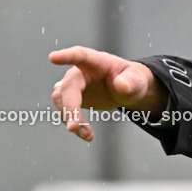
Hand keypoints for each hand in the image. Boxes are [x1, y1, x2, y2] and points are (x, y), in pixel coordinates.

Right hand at [49, 46, 165, 141]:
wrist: (126, 89)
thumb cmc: (131, 80)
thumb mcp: (137, 81)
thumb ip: (131, 82)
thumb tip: (121, 86)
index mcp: (97, 61)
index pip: (80, 55)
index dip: (67, 56)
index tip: (53, 57)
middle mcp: (80, 71)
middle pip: (68, 86)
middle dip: (69, 107)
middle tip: (73, 127)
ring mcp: (74, 85)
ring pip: (61, 100)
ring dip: (70, 118)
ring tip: (87, 135)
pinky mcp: (71, 98)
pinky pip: (65, 110)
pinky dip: (73, 123)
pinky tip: (86, 134)